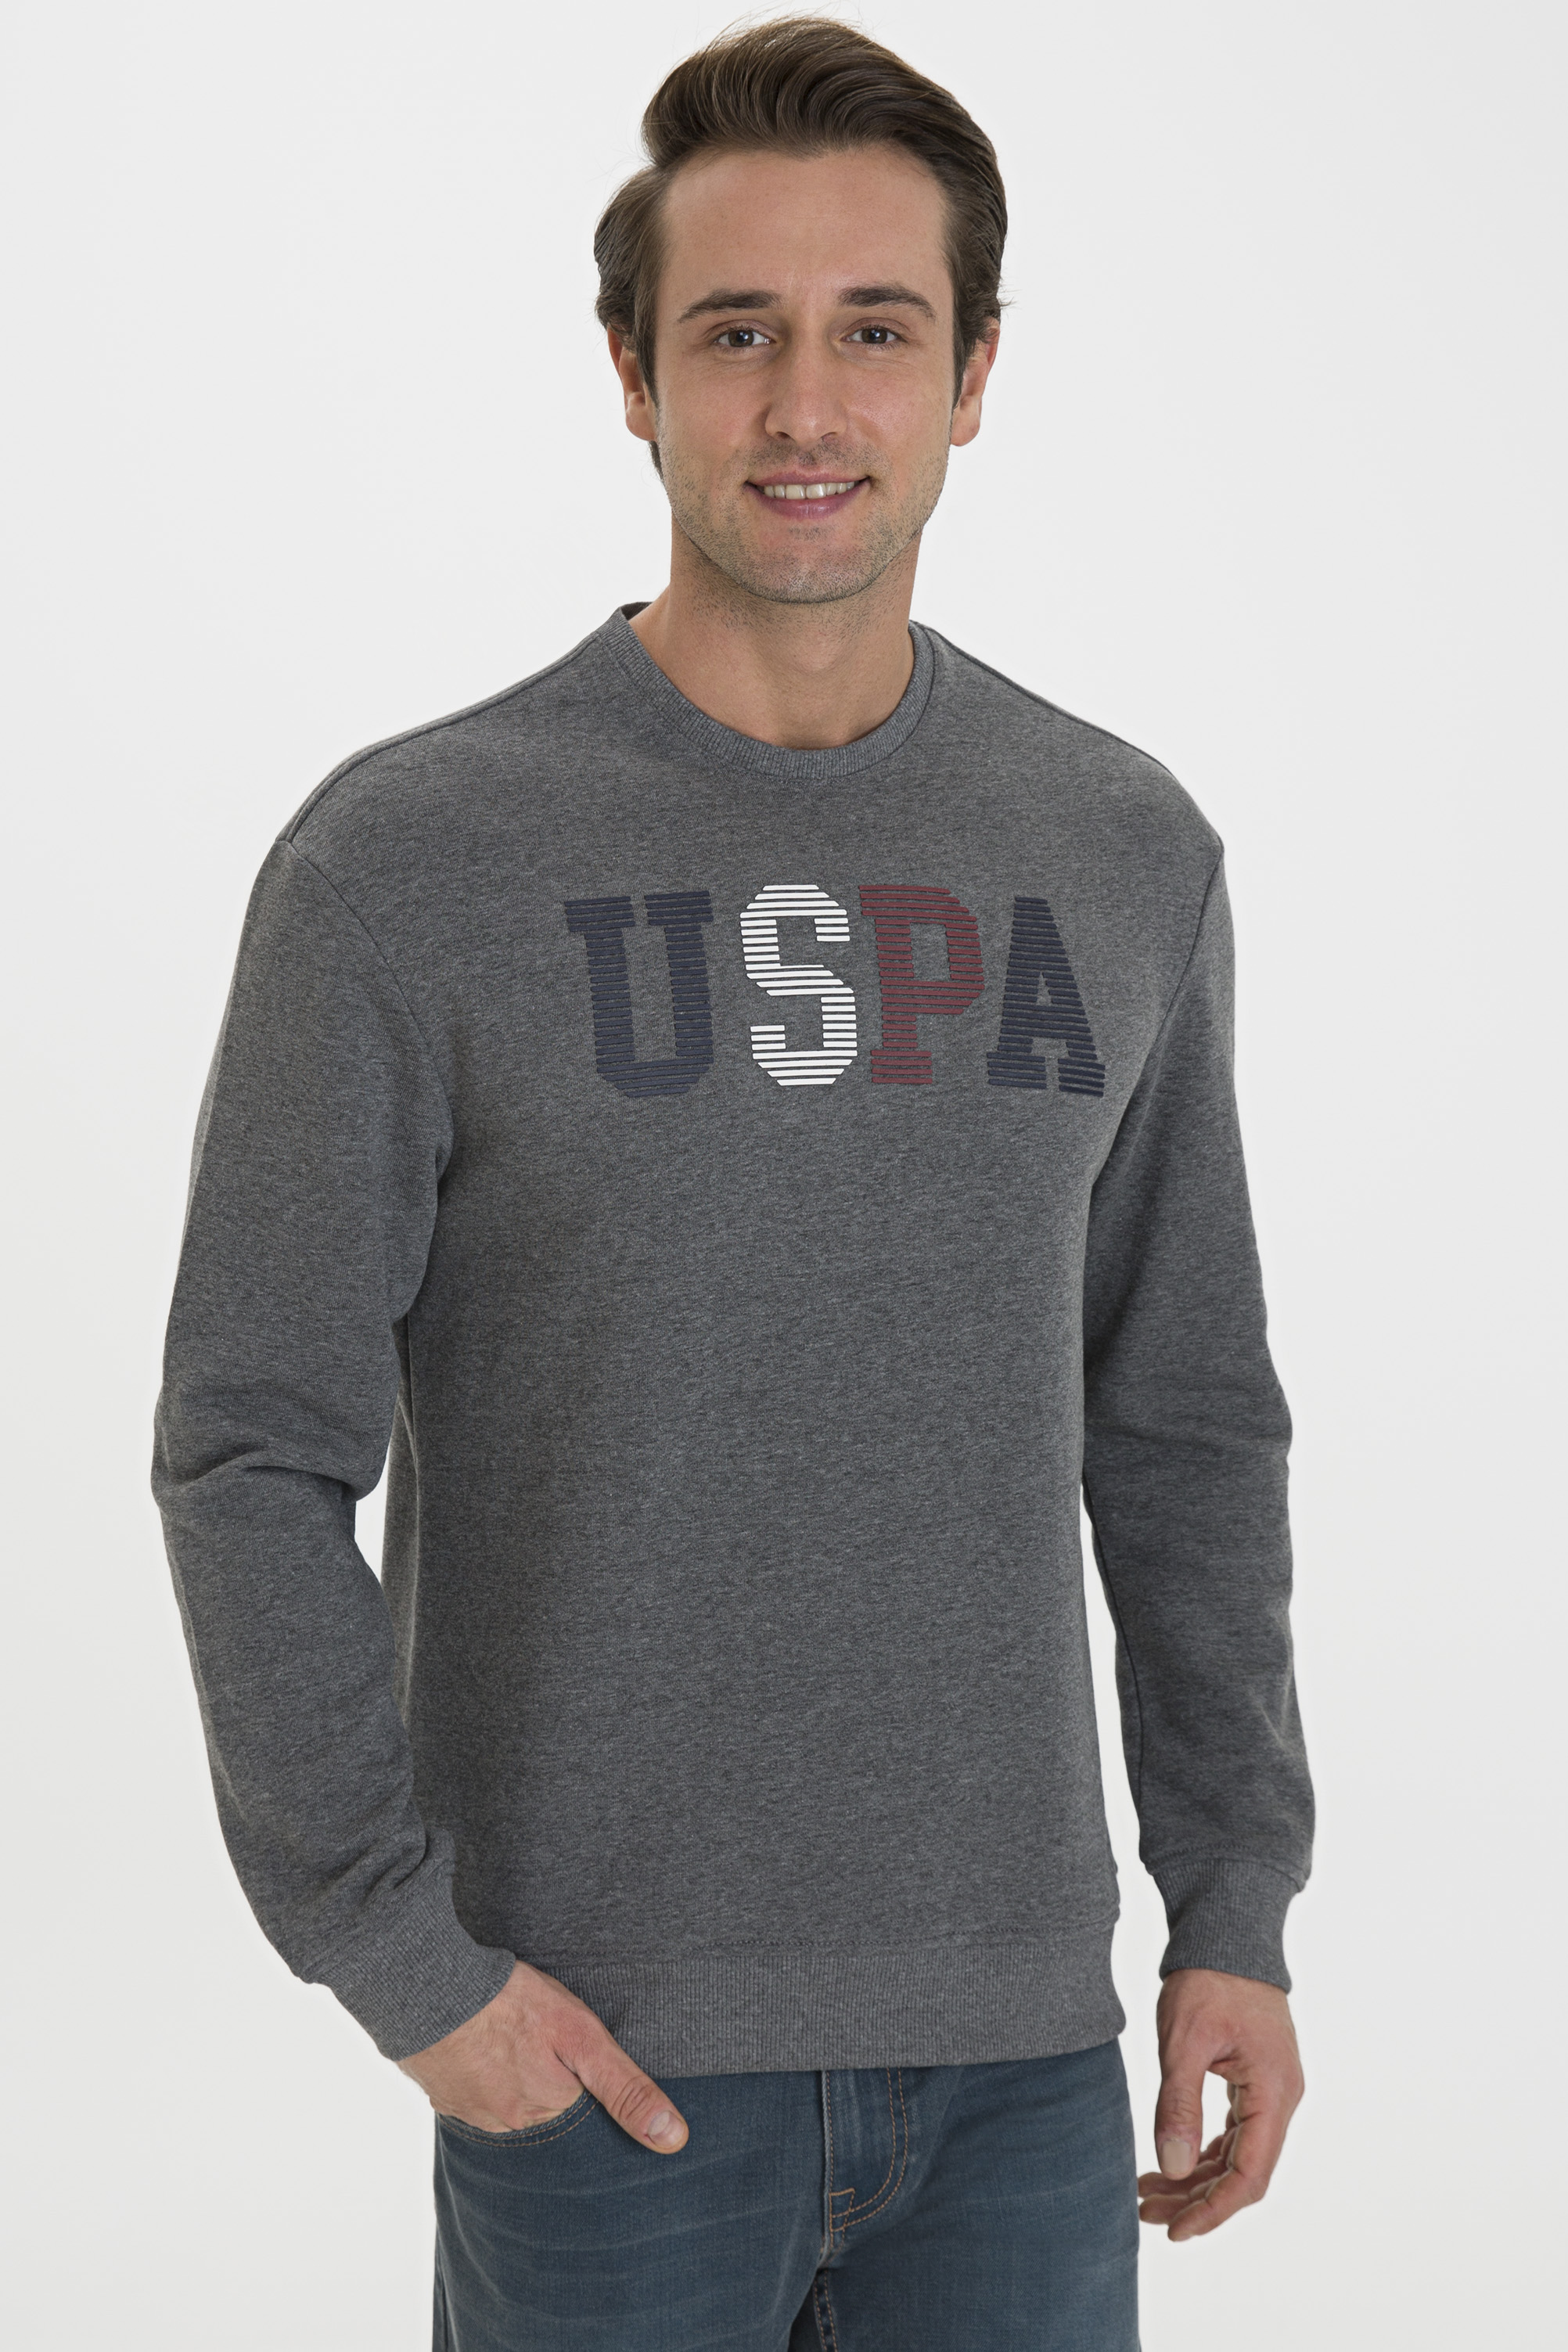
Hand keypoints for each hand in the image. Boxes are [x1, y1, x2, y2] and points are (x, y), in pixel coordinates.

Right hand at [397, 1959, 688, 2150]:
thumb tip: (673, 2140)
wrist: (426, 1984)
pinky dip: (485, 2075)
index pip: (584, 2121)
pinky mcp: (442, 2093)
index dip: (590, 2094)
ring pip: (509, 2104)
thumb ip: (625, 2088)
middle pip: (545, 2114)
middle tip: (547, 2047)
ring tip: (520, 2044)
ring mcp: (469, 2112)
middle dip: (551, 2087)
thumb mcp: (582, 2037)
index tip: (586, 2068)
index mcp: (546, 2114)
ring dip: (517, 2081)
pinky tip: (487, 2047)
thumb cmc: (510, 2004)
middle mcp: (507, 2126)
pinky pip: (475, 2093)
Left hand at [1137, 1967, 1302, 2239]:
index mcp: (1274, 2093)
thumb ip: (1178, 2105)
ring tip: (1147, 2192)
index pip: (1248, 2177)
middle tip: (1144, 2211)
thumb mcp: (1184, 2041)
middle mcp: (1280, 2099)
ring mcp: (1269, 2091)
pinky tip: (1169, 2162)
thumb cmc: (1208, 1979)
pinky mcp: (1254, 2081)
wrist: (1227, 1931)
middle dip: (1195, 2200)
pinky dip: (1201, 2152)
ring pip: (1236, 2156)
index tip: (1173, 2230)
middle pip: (1242, 2173)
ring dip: (1195, 2179)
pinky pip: (1232, 2133)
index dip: (1212, 2211)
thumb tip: (1171, 2169)